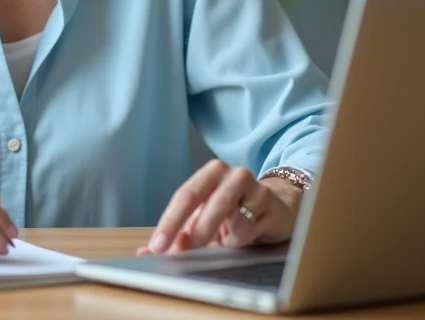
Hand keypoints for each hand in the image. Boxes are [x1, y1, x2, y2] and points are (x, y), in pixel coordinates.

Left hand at [139, 160, 302, 254]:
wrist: (276, 207)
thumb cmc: (234, 212)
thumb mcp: (204, 219)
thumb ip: (178, 234)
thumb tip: (148, 252)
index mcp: (211, 173)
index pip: (185, 195)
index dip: (170, 222)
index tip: (157, 246)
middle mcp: (233, 174)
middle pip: (209, 203)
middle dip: (195, 232)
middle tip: (182, 253)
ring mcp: (255, 188)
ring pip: (233, 220)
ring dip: (224, 238)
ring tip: (226, 239)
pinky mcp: (271, 205)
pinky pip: (250, 229)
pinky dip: (241, 239)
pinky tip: (245, 235)